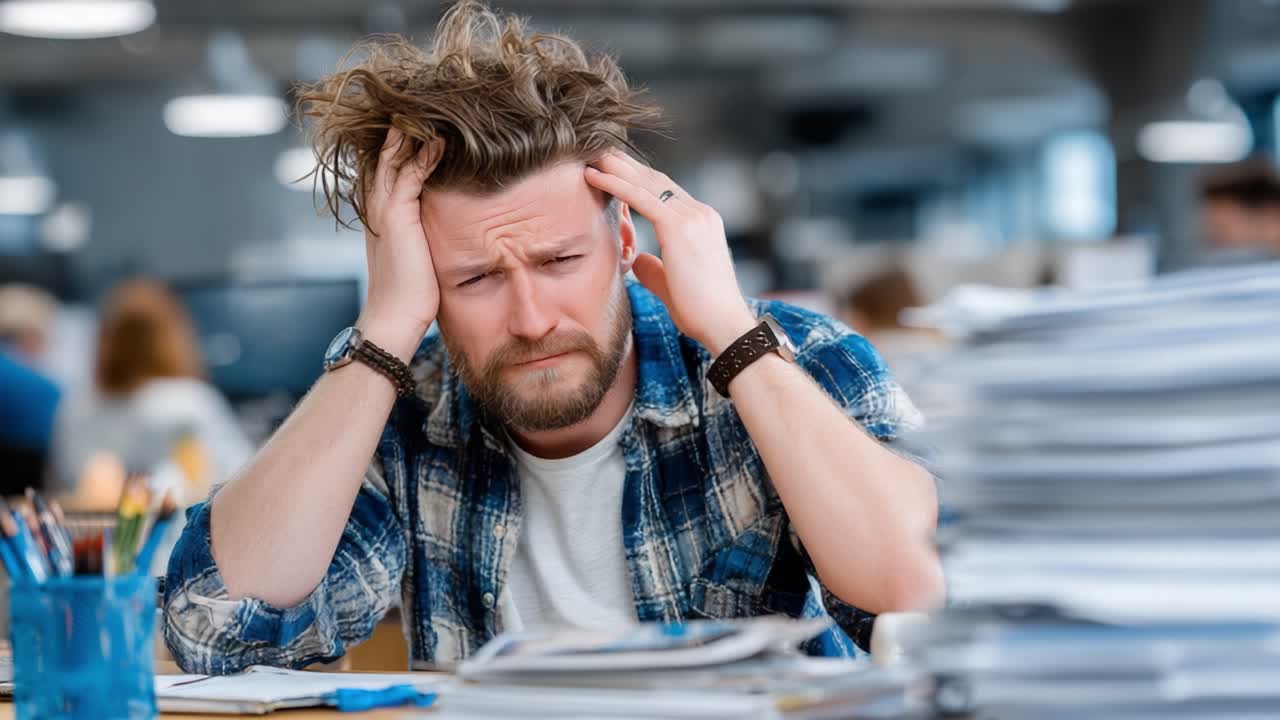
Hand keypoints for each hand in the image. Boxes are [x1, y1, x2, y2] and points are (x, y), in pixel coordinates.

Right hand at [358, 128, 443, 360]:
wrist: (394, 317)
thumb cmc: (409, 294)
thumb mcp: (418, 255)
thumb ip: (424, 235)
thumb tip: (441, 230)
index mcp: (382, 214)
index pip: (389, 169)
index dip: (401, 147)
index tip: (420, 126)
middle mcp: (377, 206)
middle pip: (386, 155)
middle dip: (401, 131)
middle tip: (419, 107)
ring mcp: (384, 209)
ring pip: (394, 158)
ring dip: (410, 135)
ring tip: (428, 112)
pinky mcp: (397, 215)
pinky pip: (410, 174)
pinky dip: (423, 155)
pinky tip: (438, 141)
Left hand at [584, 151, 755, 354]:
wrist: (724, 324)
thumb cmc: (702, 312)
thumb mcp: (672, 283)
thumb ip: (654, 268)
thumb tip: (636, 258)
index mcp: (703, 224)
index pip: (667, 194)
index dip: (639, 180)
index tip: (617, 170)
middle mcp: (700, 214)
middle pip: (657, 181)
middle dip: (627, 166)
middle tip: (601, 152)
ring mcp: (692, 217)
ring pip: (647, 183)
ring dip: (618, 168)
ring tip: (593, 155)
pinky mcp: (679, 227)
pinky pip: (640, 198)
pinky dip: (615, 185)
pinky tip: (594, 176)